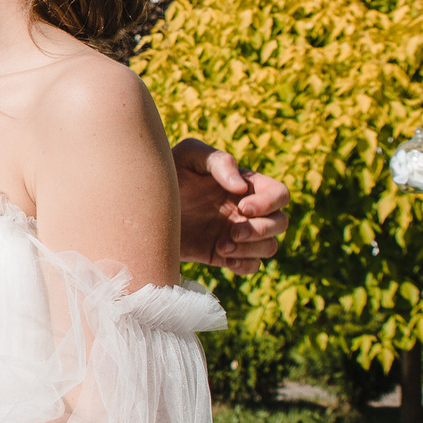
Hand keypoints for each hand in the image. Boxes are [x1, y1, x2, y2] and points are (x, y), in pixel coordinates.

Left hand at [173, 137, 291, 273]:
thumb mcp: (189, 156)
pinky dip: (244, 265)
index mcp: (245, 185)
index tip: (242, 207)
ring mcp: (236, 233)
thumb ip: (218, 161)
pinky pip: (251, 266)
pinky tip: (223, 257)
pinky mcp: (222, 254)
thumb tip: (242, 187)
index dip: (270, 203)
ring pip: (269, 247)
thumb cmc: (167, 173)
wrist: (141, 207)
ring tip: (223, 246)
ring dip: (252, 249)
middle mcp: (246, 210)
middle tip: (233, 232)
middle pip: (280, 223)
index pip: (279, 194)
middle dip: (262, 230)